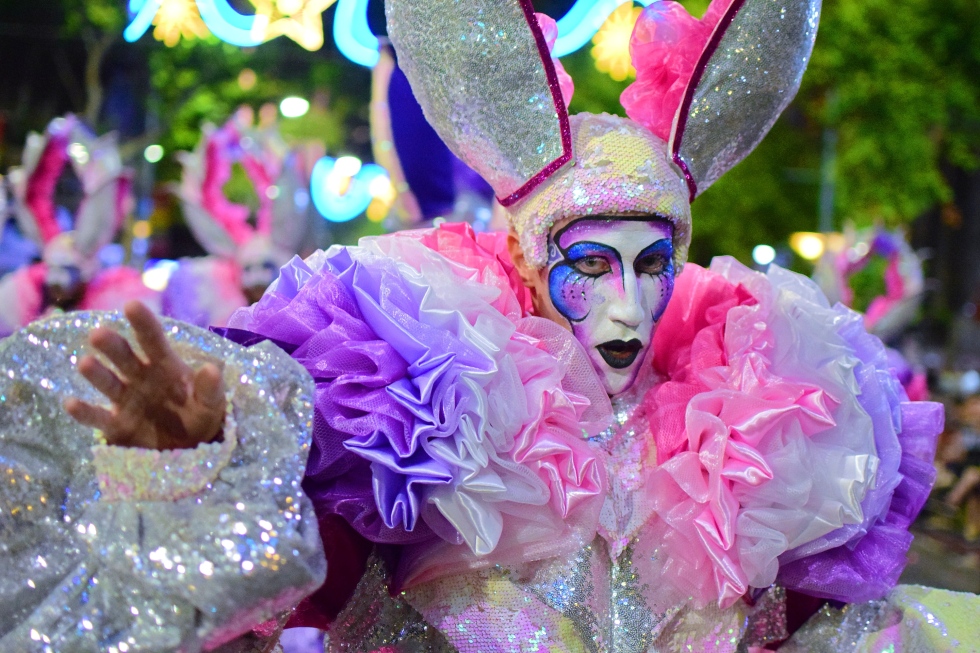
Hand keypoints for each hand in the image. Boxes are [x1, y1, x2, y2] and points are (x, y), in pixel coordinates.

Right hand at [65, 302, 225, 449]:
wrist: (190, 447)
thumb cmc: (200, 415)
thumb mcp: (212, 403)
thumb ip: (211, 388)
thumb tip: (212, 369)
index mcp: (165, 365)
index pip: (152, 340)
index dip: (143, 322)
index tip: (131, 305)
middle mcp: (140, 377)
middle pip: (124, 357)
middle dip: (112, 345)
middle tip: (98, 333)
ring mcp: (126, 399)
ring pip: (107, 383)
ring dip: (96, 373)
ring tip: (85, 363)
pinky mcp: (117, 425)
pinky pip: (98, 417)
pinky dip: (85, 412)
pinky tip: (71, 403)